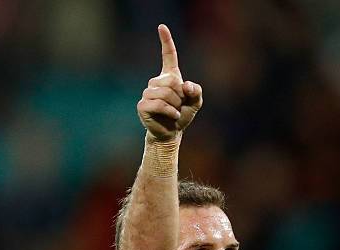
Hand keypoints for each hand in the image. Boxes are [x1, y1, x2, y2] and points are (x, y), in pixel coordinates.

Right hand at [137, 24, 202, 140]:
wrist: (171, 133)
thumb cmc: (182, 116)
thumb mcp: (195, 102)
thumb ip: (196, 91)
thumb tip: (185, 85)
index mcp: (169, 77)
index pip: (168, 56)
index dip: (166, 41)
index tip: (162, 27)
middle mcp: (156, 82)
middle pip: (171, 81)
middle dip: (180, 96)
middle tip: (178, 106)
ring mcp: (147, 93)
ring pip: (165, 93)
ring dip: (175, 105)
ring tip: (174, 112)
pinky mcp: (142, 105)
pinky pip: (159, 104)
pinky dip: (170, 111)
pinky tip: (172, 116)